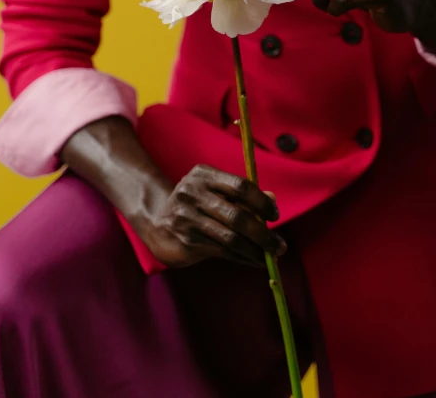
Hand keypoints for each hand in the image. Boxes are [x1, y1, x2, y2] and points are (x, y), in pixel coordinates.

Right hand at [62, 119, 286, 270]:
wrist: (156, 220)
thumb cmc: (195, 205)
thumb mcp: (215, 192)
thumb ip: (242, 195)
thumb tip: (272, 199)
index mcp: (203, 175)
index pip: (240, 185)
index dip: (261, 201)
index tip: (275, 215)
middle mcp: (192, 193)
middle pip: (237, 215)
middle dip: (262, 233)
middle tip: (280, 245)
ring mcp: (186, 218)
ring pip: (230, 237)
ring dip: (255, 250)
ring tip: (270, 257)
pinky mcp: (185, 240)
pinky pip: (221, 251)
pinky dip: (242, 257)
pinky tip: (253, 260)